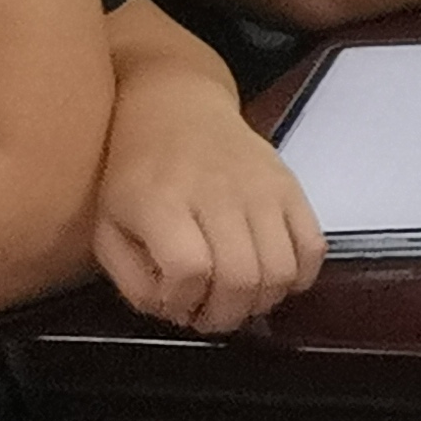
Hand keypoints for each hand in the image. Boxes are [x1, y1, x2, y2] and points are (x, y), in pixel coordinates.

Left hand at [93, 63, 323, 336]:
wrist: (176, 105)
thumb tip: (175, 310)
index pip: (189, 268)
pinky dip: (299, 277)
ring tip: (239, 299)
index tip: (174, 302)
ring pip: (281, 270)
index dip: (183, 302)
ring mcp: (261, 188)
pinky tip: (273, 279)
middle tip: (210, 315)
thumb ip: (131, 278)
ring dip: (261, 302)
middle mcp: (216, 193)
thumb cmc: (135, 171)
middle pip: (241, 277)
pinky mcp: (290, 186)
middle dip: (225, 315)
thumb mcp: (107, 224)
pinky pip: (313, 247)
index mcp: (160, 201)